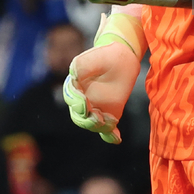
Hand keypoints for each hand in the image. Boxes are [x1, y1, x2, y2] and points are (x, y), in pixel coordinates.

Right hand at [63, 11, 144, 142]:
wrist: (123, 58)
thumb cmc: (108, 55)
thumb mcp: (96, 56)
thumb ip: (83, 65)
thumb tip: (73, 75)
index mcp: (74, 86)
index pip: (71, 98)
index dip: (76, 103)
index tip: (85, 104)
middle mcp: (82, 100)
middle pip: (78, 117)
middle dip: (87, 120)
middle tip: (98, 118)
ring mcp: (95, 108)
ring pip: (92, 124)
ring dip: (100, 126)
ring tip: (111, 120)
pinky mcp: (108, 113)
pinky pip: (106, 129)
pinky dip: (110, 136)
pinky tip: (116, 138)